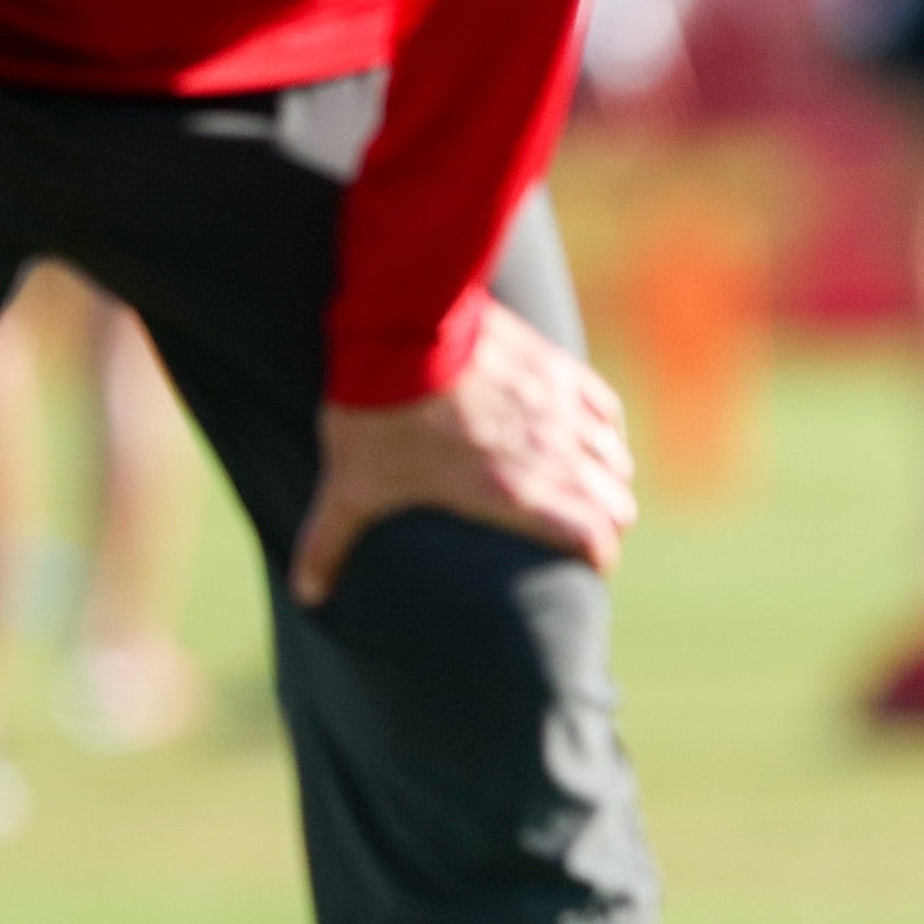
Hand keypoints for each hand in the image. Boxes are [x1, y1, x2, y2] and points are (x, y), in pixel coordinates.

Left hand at [291, 303, 639, 604]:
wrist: (401, 329)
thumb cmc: (378, 415)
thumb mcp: (351, 485)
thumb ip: (331, 542)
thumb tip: (307, 594)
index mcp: (511, 496)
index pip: (590, 538)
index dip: (598, 557)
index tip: (588, 565)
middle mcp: (550, 458)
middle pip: (616, 504)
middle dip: (608, 522)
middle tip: (587, 531)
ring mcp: (559, 412)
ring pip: (615, 460)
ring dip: (607, 478)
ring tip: (589, 486)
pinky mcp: (557, 372)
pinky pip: (604, 411)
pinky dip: (603, 431)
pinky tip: (590, 434)